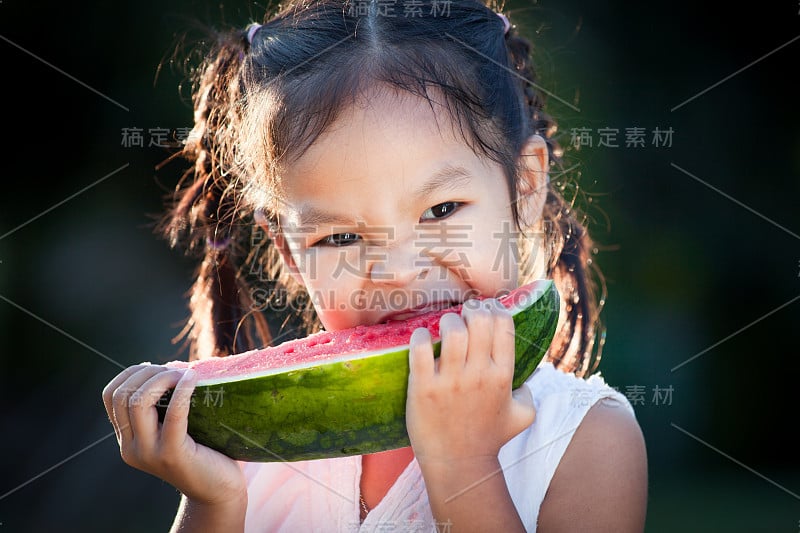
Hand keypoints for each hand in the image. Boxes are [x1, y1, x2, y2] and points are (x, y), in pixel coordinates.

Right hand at [102, 364, 245, 505]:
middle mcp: (131, 448)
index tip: (156, 366)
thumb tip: (172, 365)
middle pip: (122, 395)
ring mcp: (149, 453)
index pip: (110, 396)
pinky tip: (193, 378)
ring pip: (138, 401)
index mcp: (127, 439)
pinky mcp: (172, 455)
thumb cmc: (203, 451)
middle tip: (175, 369)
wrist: (218, 491)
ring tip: (185, 373)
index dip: (131, 373)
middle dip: (147, 372)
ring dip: (162, 377)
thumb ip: (163, 405)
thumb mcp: (173, 427)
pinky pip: (173, 414)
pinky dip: (182, 390)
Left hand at [406, 298, 534, 464]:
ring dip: (448, 320)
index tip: (486, 309)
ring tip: (445, 326)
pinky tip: (422, 337)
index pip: (503, 325)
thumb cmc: (489, 439)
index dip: (495, 309)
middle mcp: (479, 375)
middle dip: (471, 310)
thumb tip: (528, 376)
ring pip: (451, 330)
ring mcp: (451, 381)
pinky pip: (420, 348)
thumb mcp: (522, 417)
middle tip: (464, 315)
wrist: (459, 465)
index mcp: (502, 376)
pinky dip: (420, 336)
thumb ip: (529, 393)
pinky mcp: (423, 388)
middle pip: (479, 320)